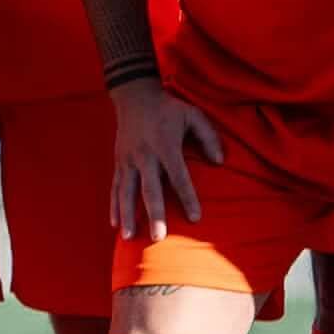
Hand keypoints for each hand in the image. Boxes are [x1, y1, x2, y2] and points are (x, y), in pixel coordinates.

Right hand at [109, 77, 222, 239]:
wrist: (134, 96)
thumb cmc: (169, 108)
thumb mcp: (193, 115)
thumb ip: (208, 136)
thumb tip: (219, 161)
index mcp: (165, 145)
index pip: (178, 176)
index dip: (187, 197)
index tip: (194, 218)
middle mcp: (145, 155)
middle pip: (150, 189)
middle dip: (154, 214)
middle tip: (158, 238)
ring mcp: (128, 160)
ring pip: (127, 192)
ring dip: (127, 215)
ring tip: (128, 237)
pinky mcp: (118, 162)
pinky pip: (115, 187)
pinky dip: (114, 206)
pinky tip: (115, 224)